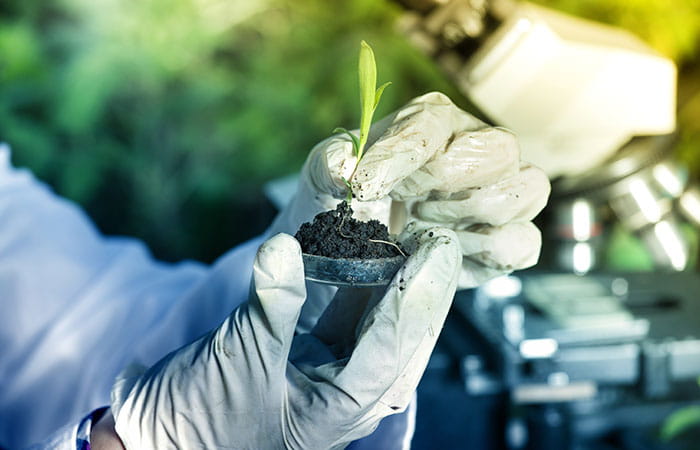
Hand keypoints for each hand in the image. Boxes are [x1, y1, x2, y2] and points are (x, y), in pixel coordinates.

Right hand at [109, 231, 460, 448]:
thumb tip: (284, 246)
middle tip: (438, 239)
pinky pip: (337, 316)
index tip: (436, 250)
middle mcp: (342, 394)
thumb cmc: (198, 422)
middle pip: (397, 335)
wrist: (154, 439)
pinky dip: (347, 284)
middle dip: (420, 287)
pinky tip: (358, 253)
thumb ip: (271, 304)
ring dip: (388, 282)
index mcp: (339, 410)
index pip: (392, 348)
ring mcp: (323, 374)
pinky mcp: (300, 356)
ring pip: (371, 323)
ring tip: (408, 238)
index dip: (416, 296)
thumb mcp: (239, 361)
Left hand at [270, 91, 549, 290]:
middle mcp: (477, 148)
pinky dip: (484, 253)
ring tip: (422, 227)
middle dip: (447, 182)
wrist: (361, 245)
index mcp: (433, 122)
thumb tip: (344, 167)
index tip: (364, 187)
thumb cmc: (350, 199)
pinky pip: (523, 243)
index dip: (400, 155)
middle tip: (407, 205)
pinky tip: (444, 251)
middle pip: (499, 148)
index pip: (432, 123)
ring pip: (527, 188)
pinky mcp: (510, 239)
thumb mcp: (324, 177)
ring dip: (469, 214)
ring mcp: (502, 192)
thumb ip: (329, 164)